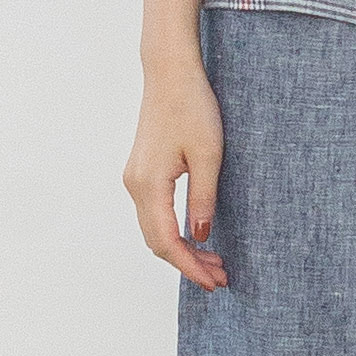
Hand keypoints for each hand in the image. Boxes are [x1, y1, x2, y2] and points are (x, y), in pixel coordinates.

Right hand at [125, 57, 228, 287]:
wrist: (170, 73)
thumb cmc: (192, 106)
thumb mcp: (209, 155)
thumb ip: (204, 199)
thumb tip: (201, 235)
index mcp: (149, 184)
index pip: (167, 242)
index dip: (190, 267)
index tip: (213, 282)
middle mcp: (135, 185)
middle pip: (157, 241)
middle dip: (188, 263)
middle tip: (220, 276)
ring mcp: (135, 179)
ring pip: (154, 229)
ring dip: (181, 249)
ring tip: (214, 261)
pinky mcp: (142, 172)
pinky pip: (154, 214)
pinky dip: (174, 231)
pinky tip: (196, 237)